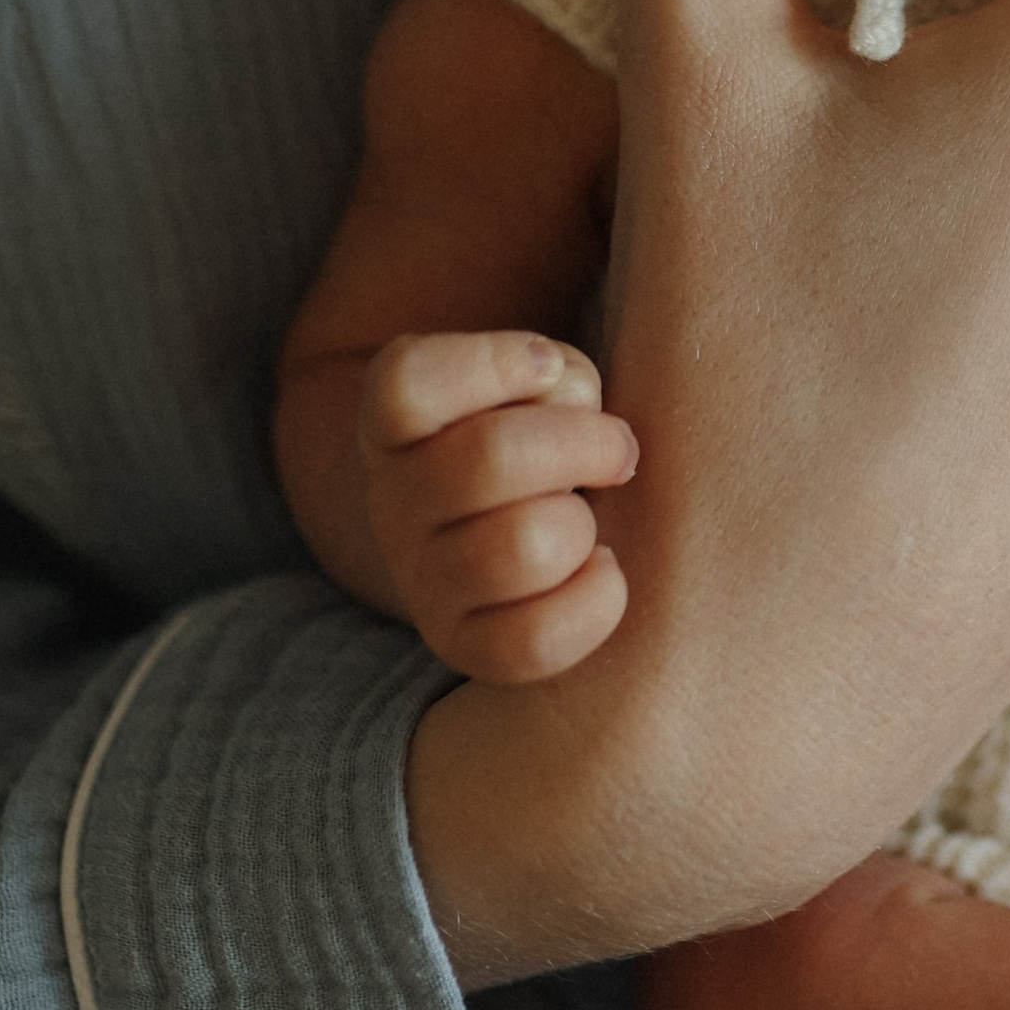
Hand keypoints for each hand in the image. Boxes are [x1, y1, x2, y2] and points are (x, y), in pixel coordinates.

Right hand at [360, 332, 635, 683]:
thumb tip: (584, 423)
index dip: (496, 363)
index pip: (408, 381)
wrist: (494, 525)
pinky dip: (597, 598)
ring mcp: (423, 580)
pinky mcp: (465, 646)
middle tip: (615, 451)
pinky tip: (599, 570)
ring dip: (583, 524)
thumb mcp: (542, 381)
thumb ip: (558, 381)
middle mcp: (393, 502)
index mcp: (396, 421)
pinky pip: (537, 639)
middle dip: (586, 442)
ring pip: (524, 546)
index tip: (548, 369)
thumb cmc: (538, 432)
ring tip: (587, 518)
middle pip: (491, 456)